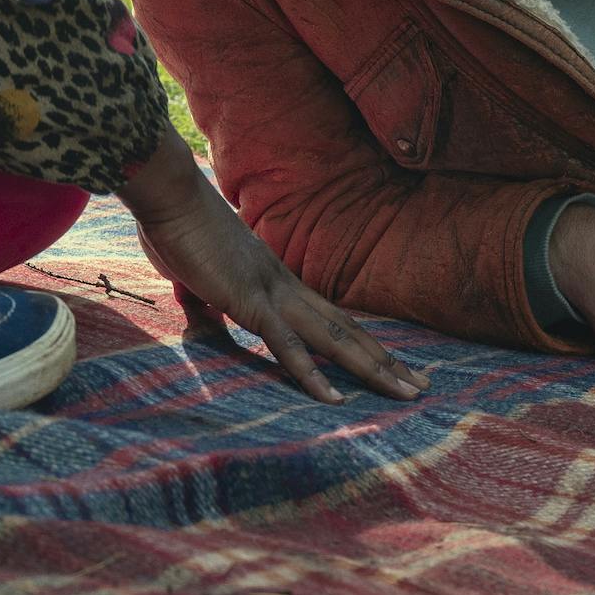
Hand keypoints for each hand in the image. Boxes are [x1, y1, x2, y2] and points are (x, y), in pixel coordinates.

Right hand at [121, 130, 425, 403]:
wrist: (171, 195)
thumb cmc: (180, 230)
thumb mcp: (200, 275)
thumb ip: (208, 297)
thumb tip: (202, 310)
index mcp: (278, 279)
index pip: (333, 317)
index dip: (365, 342)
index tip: (393, 365)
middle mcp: (286, 285)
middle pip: (349, 329)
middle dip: (387, 361)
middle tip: (423, 387)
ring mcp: (272, 292)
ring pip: (334, 338)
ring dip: (373, 368)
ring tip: (405, 395)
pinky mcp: (249, 300)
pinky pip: (286, 344)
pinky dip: (311, 373)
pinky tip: (335, 399)